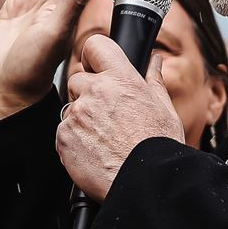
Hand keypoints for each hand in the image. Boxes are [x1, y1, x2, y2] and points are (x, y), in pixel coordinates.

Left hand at [56, 34, 183, 200]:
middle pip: (77, 79)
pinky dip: (74, 141)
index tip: (97, 67)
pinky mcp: (64, 138)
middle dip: (87, 93)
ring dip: (81, 119)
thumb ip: (153, 79)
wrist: (145, 183)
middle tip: (106, 115)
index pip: (95, 45)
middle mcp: (96, 92)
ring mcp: (77, 115)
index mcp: (122, 80)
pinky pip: (63, 132)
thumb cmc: (157, 148)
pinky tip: (94, 151)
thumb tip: (154, 61)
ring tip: (104, 139)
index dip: (94, 56)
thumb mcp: (163, 108)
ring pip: (70, 108)